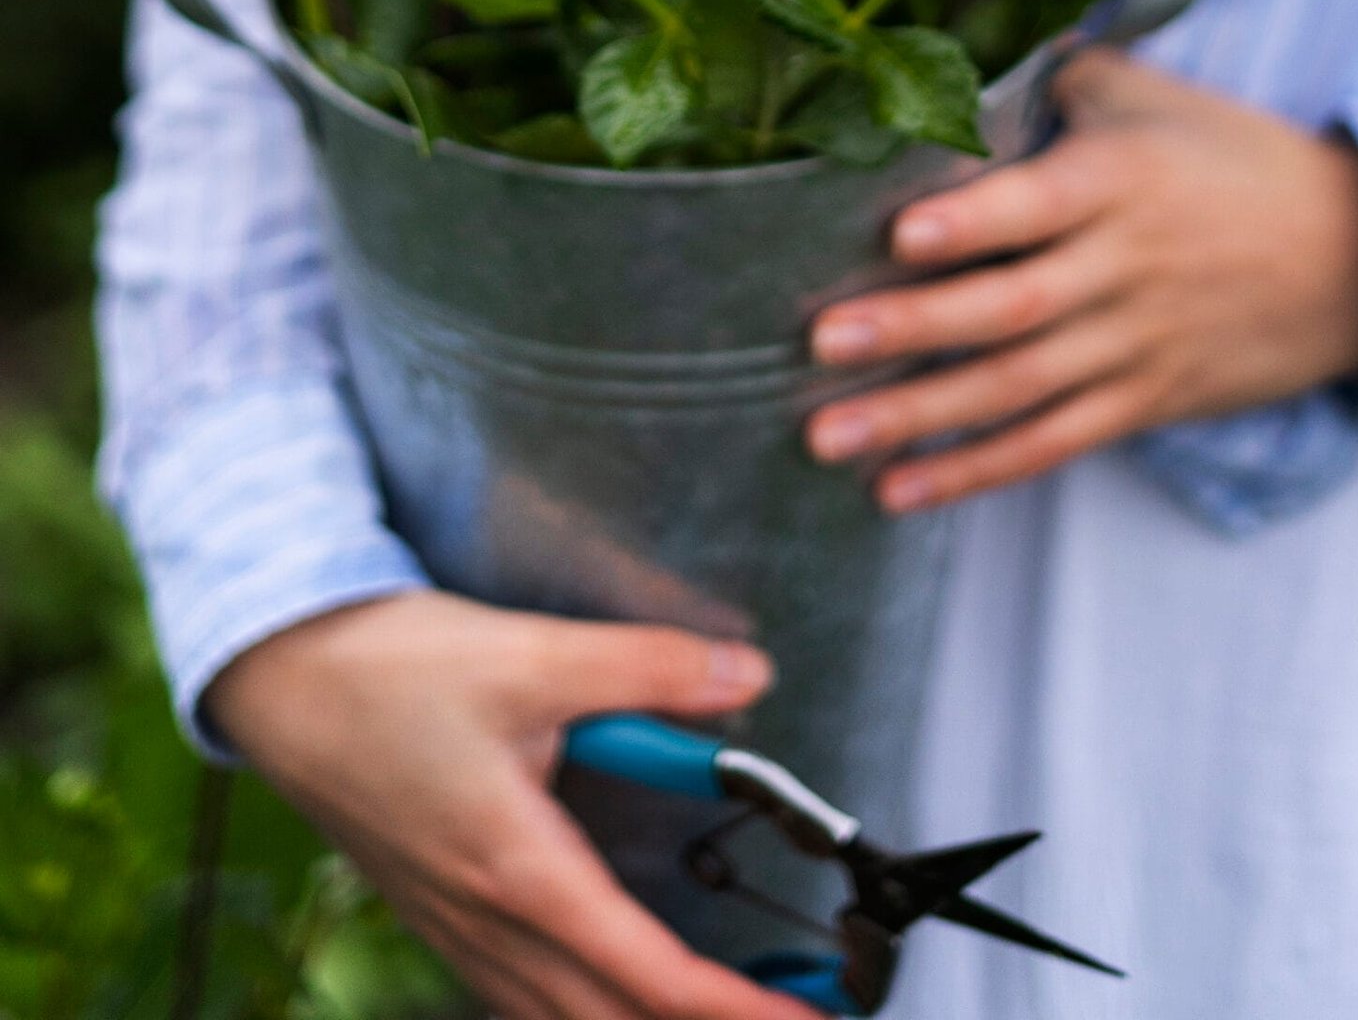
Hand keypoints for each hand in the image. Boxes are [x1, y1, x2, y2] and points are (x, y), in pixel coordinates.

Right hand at [207, 590, 810, 1019]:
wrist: (278, 676)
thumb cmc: (385, 667)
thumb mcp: (528, 653)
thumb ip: (644, 667)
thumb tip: (743, 675)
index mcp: (519, 869)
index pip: (654, 975)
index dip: (741, 1012)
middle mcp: (490, 921)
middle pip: (616, 1019)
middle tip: (800, 1015)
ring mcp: (459, 928)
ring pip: (567, 1018)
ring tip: (725, 1004)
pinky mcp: (441, 913)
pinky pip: (525, 997)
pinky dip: (588, 1007)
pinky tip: (614, 986)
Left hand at [806, 47, 1357, 510]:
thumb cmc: (1240, 159)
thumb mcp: (1161, 98)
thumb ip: (1067, 81)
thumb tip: (969, 52)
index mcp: (1122, 183)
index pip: (1038, 205)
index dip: (971, 221)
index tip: (899, 234)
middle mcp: (1123, 268)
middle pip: (1009, 306)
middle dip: (911, 328)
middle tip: (822, 341)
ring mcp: (1133, 345)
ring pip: (1016, 388)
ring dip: (919, 417)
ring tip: (828, 436)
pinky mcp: (1144, 401)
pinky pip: (1050, 443)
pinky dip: (975, 469)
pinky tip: (899, 490)